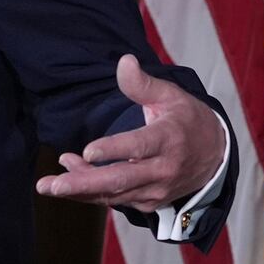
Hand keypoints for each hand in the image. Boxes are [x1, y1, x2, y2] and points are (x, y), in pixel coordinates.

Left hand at [35, 54, 225, 212]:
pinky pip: (116, 200)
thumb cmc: (186, 119)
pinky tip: (70, 176)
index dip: (114, 150)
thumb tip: (124, 61)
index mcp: (168, 139)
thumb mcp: (170, 95)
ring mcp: (156, 189)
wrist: (215, 156)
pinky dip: (91, 193)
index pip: (139, 146)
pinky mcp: (150, 202)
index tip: (87, 151)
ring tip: (48, 184)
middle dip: (83, 183)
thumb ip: (142, 83)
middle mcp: (163, 169)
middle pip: (121, 179)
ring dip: (80, 190)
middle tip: (51, 185)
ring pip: (114, 194)